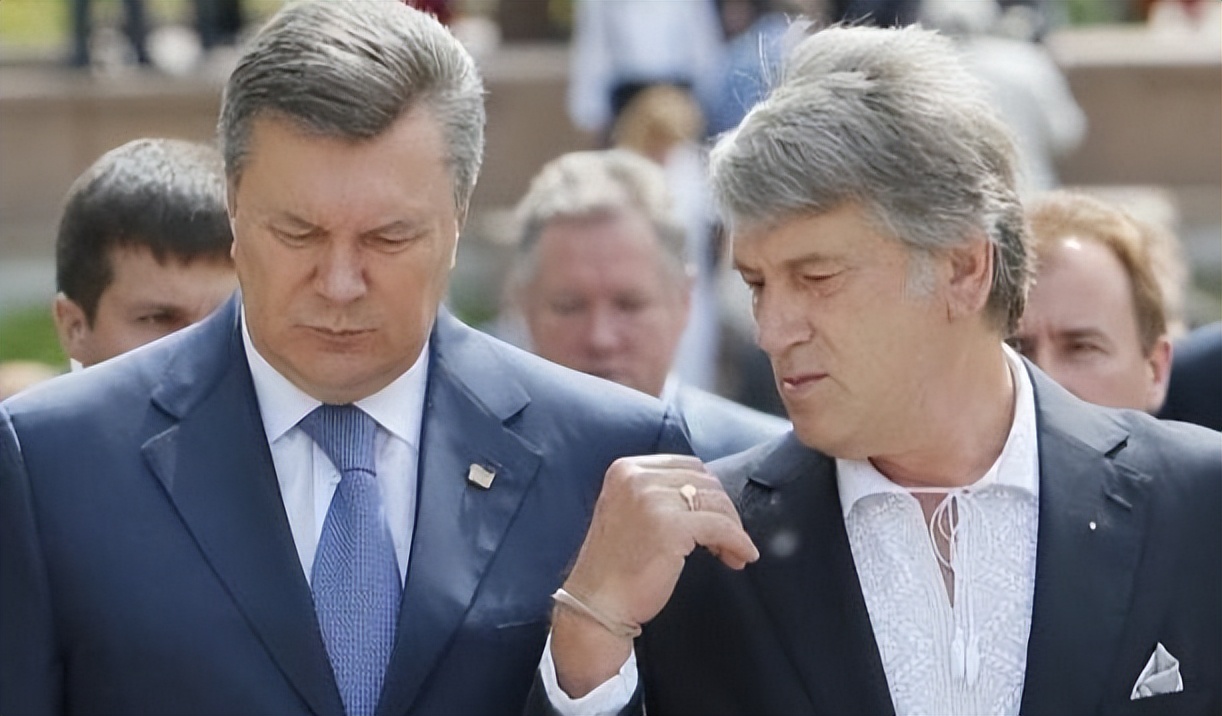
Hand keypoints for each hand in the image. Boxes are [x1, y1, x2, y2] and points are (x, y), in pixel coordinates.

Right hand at [551, 455, 757, 695]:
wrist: (598, 605)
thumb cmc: (615, 567)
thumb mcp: (629, 512)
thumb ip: (659, 494)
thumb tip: (710, 496)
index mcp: (625, 469)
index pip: (687, 465)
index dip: (708, 491)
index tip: (716, 516)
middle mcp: (636, 477)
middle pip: (705, 480)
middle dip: (723, 509)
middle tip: (730, 539)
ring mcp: (652, 500)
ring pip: (716, 502)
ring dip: (733, 527)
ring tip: (734, 552)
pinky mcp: (670, 526)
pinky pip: (721, 527)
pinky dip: (738, 542)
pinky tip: (741, 557)